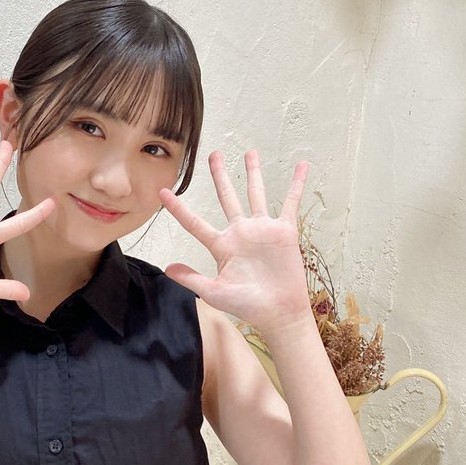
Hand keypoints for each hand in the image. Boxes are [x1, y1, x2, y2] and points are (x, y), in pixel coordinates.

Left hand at [159, 149, 310, 334]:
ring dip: (253, 173)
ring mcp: (262, 229)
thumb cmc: (247, 305)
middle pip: (227, 197)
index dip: (179, 208)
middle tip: (214, 155)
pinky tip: (302, 166)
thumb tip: (167, 269)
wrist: (278, 312)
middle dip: (220, 176)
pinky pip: (290, 202)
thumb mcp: (214, 292)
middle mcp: (240, 233)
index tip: (163, 192)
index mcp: (222, 246)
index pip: (195, 223)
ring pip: (256, 194)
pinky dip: (297, 184)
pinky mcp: (283, 231)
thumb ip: (191, 279)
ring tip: (250, 152)